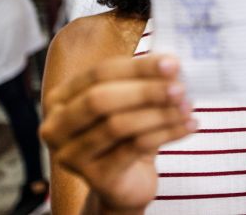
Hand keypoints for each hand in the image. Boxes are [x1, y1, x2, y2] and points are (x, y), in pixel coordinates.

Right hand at [40, 55, 196, 212]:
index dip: (137, 67)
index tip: (172, 63)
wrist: (125, 181)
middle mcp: (57, 126)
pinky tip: (188, 125)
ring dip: (159, 113)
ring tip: (187, 107)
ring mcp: (71, 155)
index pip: (99, 73)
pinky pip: (134, 148)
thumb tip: (171, 65)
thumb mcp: (128, 103)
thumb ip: (142, 82)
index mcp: (61, 98)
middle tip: (179, 87)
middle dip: (144, 90)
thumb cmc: (124, 135)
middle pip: (100, 99)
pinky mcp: (95, 177)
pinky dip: (166, 133)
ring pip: (118, 125)